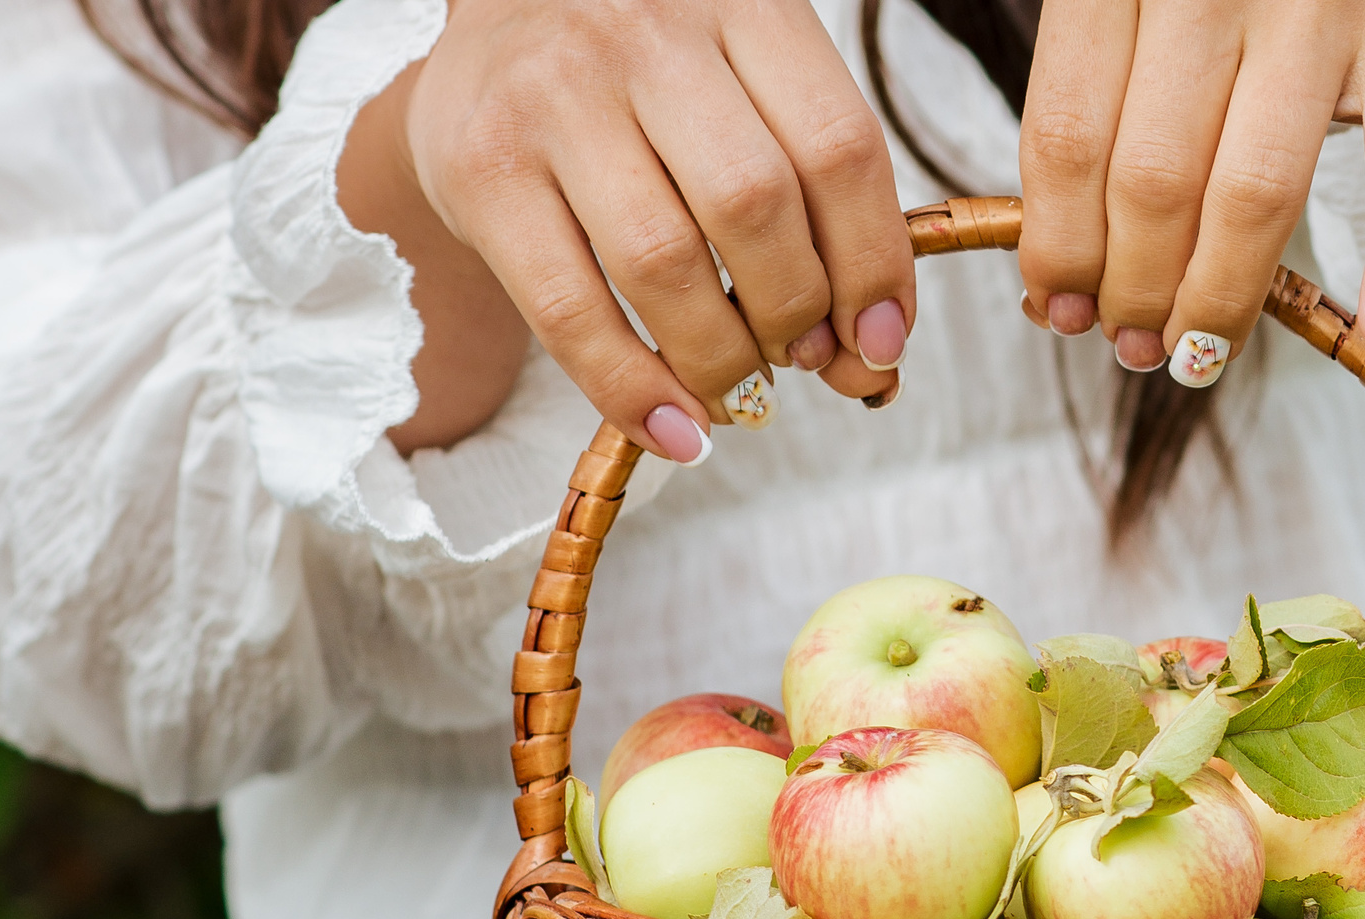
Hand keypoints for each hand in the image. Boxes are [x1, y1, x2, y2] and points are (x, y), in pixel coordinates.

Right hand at [338, 0, 914, 459]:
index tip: (882, 345)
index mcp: (742, 5)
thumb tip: (873, 354)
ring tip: (741, 393)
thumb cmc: (649, 78)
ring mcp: (555, 96)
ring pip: (665, 263)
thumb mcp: (743, 88)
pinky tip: (676, 430)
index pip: (837, 150)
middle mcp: (647, 35)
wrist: (498, 26)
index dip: (875, 267)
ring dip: (722, 361)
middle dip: (795, 316)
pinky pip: (570, 310)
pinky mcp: (482, 167)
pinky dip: (633, 392)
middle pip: (755, 207)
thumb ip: (812, 194)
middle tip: (798, 361)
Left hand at [1015, 0, 1364, 386]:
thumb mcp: (1146, 3)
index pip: (1071, 136)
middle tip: (1130, 342)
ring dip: (1218, 301)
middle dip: (1132, 289)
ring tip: (1196, 354)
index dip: (1057, 243)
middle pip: (1153, 181)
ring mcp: (1325, 8)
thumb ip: (1101, 104)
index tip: (1058, 307)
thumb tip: (1056, 275)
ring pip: (1254, 196)